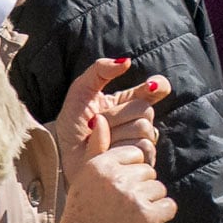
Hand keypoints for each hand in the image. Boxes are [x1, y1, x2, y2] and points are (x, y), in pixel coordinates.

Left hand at [54, 59, 169, 180]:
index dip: (158, 85)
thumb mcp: (80, 91)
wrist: (64, 157)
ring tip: (99, 140)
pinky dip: (119, 150)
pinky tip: (107, 152)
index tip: (149, 86)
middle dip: (116, 116)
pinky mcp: (141, 160)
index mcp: (130, 100)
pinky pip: (141, 149)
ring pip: (143, 129)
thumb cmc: (72, 125)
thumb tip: (127, 62)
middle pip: (145, 109)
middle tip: (94, 124)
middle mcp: (140, 119)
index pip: (158, 87)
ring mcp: (142, 139)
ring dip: (114, 134)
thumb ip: (100, 70)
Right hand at [58, 144, 176, 222]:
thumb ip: (97, 147)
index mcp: (101, 164)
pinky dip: (160, 216)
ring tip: (128, 215)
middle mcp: (117, 177)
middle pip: (148, 171)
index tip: (115, 189)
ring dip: (149, 202)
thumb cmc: (83, 213)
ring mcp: (133, 196)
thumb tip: (101, 118)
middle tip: (120, 206)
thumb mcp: (84, 177)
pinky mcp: (147, 215)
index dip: (129, 172)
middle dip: (140, 188)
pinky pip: (169, 206)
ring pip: (159, 188)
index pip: (135, 154)